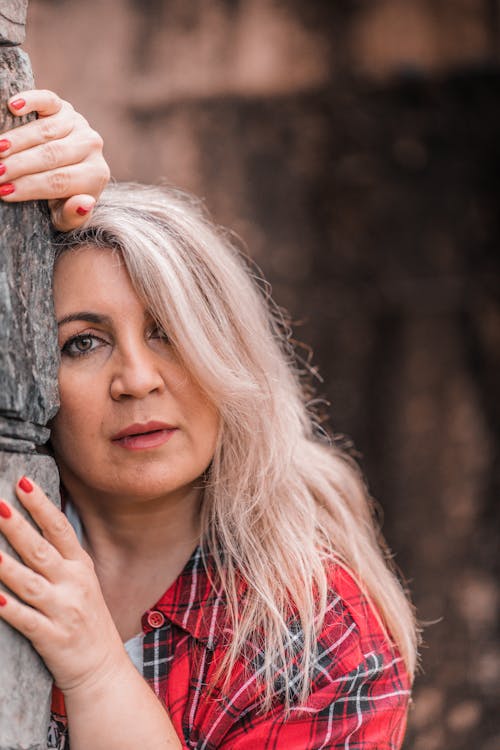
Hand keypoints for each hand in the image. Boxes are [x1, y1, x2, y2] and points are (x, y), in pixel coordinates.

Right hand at [0, 89, 109, 230]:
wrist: (70, 173)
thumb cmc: (62, 200)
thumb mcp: (67, 217)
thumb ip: (75, 215)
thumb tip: (84, 203)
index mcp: (95, 175)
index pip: (59, 181)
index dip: (29, 187)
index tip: (4, 192)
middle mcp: (92, 146)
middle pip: (52, 155)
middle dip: (20, 165)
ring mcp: (79, 124)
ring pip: (46, 131)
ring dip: (18, 140)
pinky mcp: (64, 107)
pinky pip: (48, 100)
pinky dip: (31, 100)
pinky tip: (12, 106)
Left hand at [0, 476, 125, 692]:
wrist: (102, 668)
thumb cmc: (87, 620)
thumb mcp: (82, 581)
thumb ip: (61, 556)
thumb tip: (35, 524)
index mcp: (81, 566)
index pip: (59, 529)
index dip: (41, 506)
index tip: (23, 483)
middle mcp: (74, 584)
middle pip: (40, 550)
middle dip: (16, 527)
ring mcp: (64, 611)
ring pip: (29, 583)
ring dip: (5, 566)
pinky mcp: (52, 638)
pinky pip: (25, 620)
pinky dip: (9, 609)